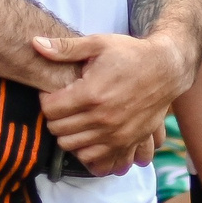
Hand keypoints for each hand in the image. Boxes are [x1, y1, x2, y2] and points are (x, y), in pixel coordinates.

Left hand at [35, 33, 194, 174]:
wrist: (166, 69)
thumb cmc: (130, 53)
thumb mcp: (98, 43)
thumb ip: (65, 48)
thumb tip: (35, 44)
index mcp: (91, 93)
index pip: (50, 110)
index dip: (46, 99)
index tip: (54, 92)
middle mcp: (102, 118)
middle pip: (58, 130)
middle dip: (55, 117)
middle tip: (63, 104)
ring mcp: (115, 134)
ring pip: (72, 147)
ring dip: (68, 134)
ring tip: (75, 117)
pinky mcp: (127, 143)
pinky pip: (95, 159)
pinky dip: (86, 150)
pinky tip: (88, 134)